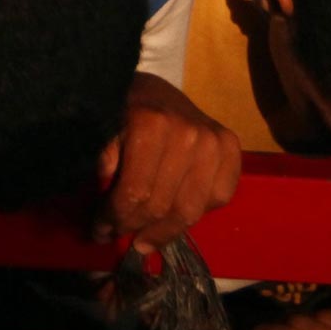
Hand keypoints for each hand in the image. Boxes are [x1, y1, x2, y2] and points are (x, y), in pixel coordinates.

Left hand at [95, 73, 241, 254]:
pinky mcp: (231, 147)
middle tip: (116, 236)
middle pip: (161, 206)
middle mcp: (188, 133)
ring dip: (163, 232)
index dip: (114, 218)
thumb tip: (105, 186)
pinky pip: (219, 197)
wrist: (154, 90)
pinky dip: (199, 213)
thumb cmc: (124, 112)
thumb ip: (101, 157)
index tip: (99, 230)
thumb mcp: (103, 129)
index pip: (134, 192)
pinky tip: (176, 216)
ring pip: (190, 210)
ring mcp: (214, 141)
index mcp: (152, 124)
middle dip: (134, 227)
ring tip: (144, 239)